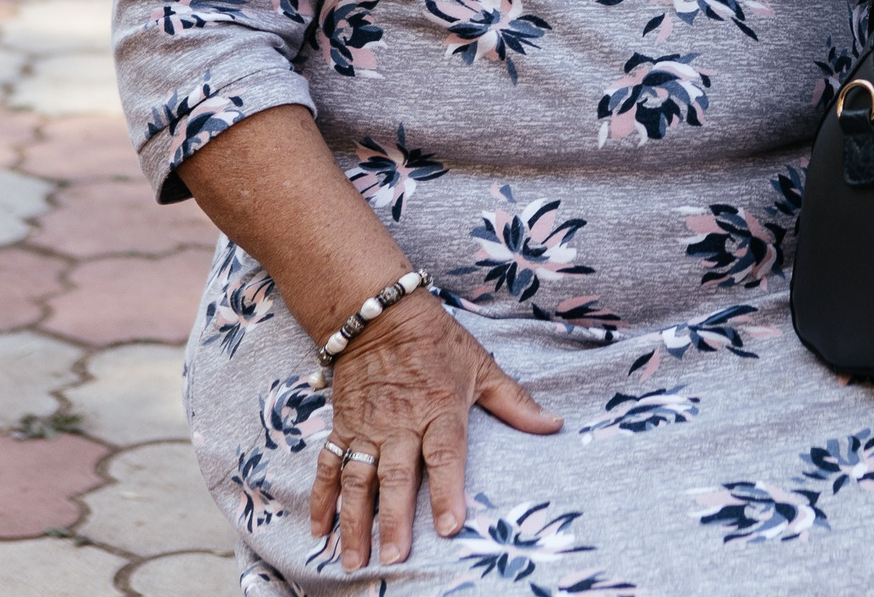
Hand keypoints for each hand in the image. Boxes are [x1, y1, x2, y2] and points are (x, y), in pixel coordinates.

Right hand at [308, 292, 560, 568]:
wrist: (381, 315)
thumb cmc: (438, 342)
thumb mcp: (482, 366)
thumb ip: (515, 402)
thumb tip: (554, 425)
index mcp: (440, 409)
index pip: (445, 455)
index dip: (448, 491)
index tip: (449, 527)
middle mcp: (401, 422)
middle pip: (397, 476)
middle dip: (394, 519)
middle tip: (395, 557)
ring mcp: (367, 426)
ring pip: (357, 479)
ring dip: (354, 521)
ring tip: (355, 559)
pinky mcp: (343, 425)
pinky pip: (328, 466)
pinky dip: (321, 499)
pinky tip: (320, 530)